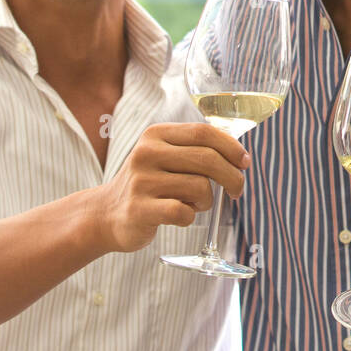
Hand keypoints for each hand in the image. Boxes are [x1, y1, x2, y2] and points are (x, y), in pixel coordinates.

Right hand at [92, 122, 251, 253]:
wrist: (105, 214)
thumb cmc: (148, 185)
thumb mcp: (165, 157)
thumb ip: (195, 150)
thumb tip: (239, 154)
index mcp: (156, 135)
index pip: (203, 132)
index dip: (231, 147)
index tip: (245, 162)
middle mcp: (147, 153)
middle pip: (207, 159)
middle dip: (231, 176)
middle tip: (237, 191)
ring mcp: (141, 182)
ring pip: (199, 187)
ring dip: (206, 201)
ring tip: (193, 204)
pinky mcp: (139, 210)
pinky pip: (183, 212)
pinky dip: (190, 217)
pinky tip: (181, 216)